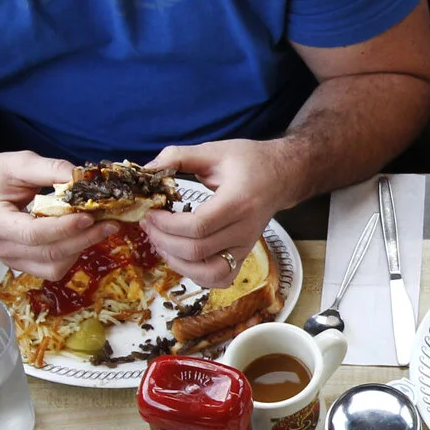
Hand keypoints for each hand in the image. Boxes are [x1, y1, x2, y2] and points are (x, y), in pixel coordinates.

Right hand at [0, 150, 97, 278]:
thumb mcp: (18, 162)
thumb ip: (49, 168)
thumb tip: (82, 177)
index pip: (33, 233)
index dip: (64, 227)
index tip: (89, 216)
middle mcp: (0, 247)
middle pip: (48, 253)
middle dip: (83, 239)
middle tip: (110, 223)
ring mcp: (11, 260)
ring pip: (53, 267)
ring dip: (80, 248)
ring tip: (99, 228)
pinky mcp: (23, 263)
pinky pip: (52, 268)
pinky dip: (72, 253)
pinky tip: (82, 235)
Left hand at [141, 139, 301, 286]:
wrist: (281, 176)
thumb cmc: (249, 161)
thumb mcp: (214, 151)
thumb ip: (178, 156)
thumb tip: (147, 169)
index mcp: (238, 202)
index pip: (198, 226)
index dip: (167, 225)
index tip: (151, 213)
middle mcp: (244, 230)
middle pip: (197, 251)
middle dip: (164, 241)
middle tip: (148, 226)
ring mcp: (245, 247)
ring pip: (208, 273)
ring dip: (178, 263)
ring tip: (161, 244)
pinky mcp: (243, 255)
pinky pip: (220, 279)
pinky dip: (197, 276)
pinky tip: (182, 258)